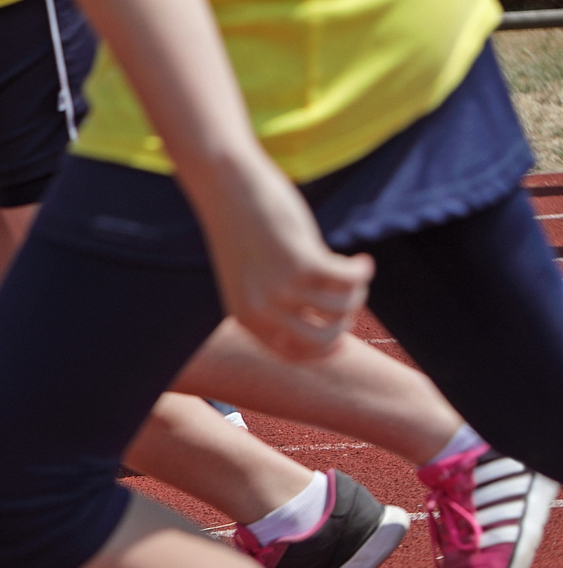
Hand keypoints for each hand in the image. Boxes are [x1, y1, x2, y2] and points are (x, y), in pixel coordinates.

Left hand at [198, 158, 372, 360]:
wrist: (227, 191)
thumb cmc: (244, 231)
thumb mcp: (254, 276)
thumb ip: (279, 302)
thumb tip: (326, 320)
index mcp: (246, 319)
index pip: (292, 355)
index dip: (323, 352)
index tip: (343, 341)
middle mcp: (262, 311)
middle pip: (323, 338)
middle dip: (345, 322)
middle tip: (352, 297)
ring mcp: (281, 289)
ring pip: (341, 308)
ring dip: (358, 291)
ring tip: (355, 271)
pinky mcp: (301, 263)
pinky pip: (348, 281)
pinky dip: (362, 271)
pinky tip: (361, 260)